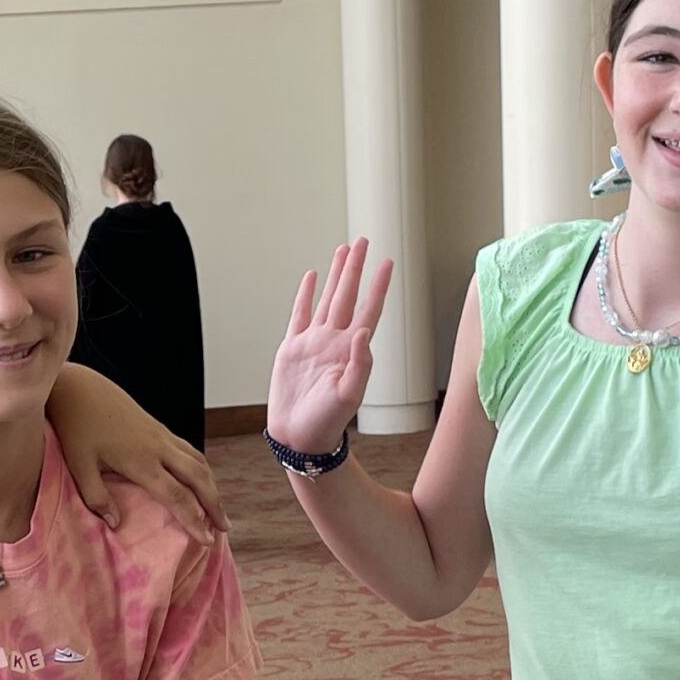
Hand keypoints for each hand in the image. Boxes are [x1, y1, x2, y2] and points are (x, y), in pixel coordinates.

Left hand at [48, 365, 225, 536]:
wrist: (79, 388)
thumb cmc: (75, 427)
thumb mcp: (78, 465)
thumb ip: (96, 497)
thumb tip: (115, 525)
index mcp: (140, 460)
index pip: (176, 496)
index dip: (193, 520)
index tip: (206, 540)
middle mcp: (159, 447)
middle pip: (198, 477)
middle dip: (214, 504)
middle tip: (224, 527)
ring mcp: (162, 435)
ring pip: (198, 461)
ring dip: (212, 485)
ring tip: (217, 508)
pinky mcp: (159, 428)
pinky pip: (190, 450)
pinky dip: (201, 469)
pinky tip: (201, 480)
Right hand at [269, 238, 389, 456]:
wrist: (299, 438)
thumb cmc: (326, 422)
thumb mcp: (349, 395)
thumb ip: (360, 364)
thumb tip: (365, 332)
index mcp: (351, 350)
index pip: (369, 309)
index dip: (378, 286)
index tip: (388, 263)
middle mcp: (335, 340)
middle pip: (348, 295)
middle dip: (356, 268)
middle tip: (363, 241)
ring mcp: (313, 342)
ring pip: (327, 298)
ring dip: (336, 275)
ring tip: (343, 251)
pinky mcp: (292, 348)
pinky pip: (300, 314)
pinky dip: (305, 295)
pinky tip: (312, 278)